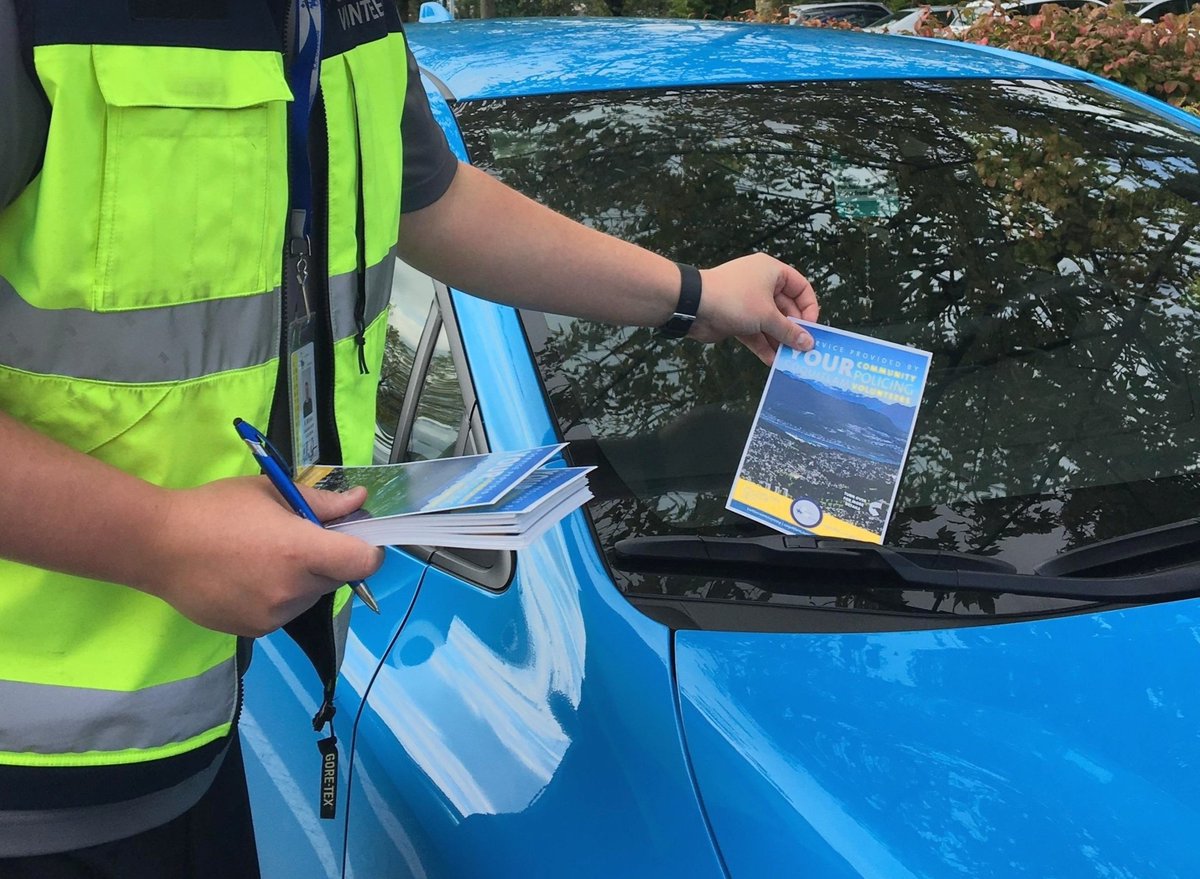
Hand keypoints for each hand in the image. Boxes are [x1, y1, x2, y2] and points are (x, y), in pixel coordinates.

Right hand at [147, 477, 384, 636]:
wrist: (157, 545)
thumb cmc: (216, 509)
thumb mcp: (272, 493)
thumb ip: (323, 503)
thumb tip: (361, 500)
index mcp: (301, 551)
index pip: (364, 562)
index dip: (368, 550)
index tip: (355, 538)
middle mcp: (293, 590)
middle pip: (336, 578)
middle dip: (328, 560)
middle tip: (296, 539)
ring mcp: (273, 616)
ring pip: (309, 597)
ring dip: (302, 580)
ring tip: (263, 558)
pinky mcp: (254, 630)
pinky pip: (283, 613)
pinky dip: (278, 597)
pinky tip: (247, 577)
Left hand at [690, 253, 819, 364]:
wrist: (693, 305)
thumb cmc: (734, 300)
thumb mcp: (767, 316)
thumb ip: (789, 331)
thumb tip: (808, 343)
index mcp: (772, 272)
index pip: (801, 287)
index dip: (809, 307)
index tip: (811, 328)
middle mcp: (761, 284)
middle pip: (786, 308)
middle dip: (793, 330)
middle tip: (802, 349)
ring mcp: (748, 302)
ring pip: (770, 323)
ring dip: (779, 340)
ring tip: (789, 359)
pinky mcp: (736, 318)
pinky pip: (755, 332)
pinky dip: (763, 345)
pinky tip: (771, 361)